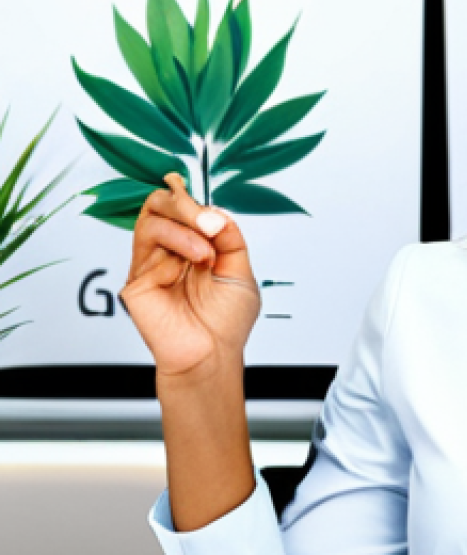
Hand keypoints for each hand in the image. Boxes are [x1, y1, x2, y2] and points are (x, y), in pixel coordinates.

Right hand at [121, 174, 260, 377]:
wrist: (213, 355)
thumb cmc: (226, 323)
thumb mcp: (241, 272)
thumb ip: (230, 239)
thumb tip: (216, 213)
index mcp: (195, 248)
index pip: (185, 209)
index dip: (193, 199)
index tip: (210, 209)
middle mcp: (171, 252)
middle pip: (161, 205)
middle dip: (185, 204)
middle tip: (206, 222)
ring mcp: (151, 264)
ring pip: (152, 219)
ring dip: (184, 228)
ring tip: (205, 254)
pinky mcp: (137, 279)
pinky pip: (147, 246)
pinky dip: (174, 248)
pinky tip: (192, 267)